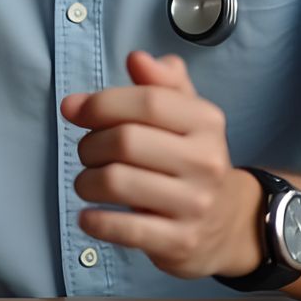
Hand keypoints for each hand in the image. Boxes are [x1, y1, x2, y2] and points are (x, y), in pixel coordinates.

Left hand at [60, 50, 262, 280]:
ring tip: (87, 182)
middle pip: (126, 141)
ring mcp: (195, 204)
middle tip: (85, 152)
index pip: (147, 101)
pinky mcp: (180, 241)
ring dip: (86, 181)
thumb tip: (136, 58)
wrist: (226, 223)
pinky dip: (95, 221)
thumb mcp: (186, 114)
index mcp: (206, 121)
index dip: (102, 103)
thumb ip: (161, 82)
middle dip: (90, 144)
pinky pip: (125, 229)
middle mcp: (206, 160)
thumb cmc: (191, 158)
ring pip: (117, 182)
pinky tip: (88, 216)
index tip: (74, 109)